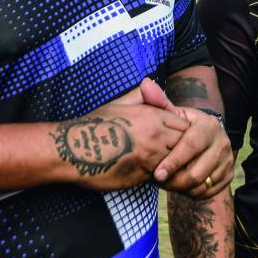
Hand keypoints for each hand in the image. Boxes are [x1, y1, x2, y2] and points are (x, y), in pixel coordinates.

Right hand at [49, 78, 189, 191]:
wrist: (73, 149)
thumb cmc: (94, 124)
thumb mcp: (119, 103)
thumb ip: (141, 96)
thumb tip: (150, 83)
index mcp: (151, 115)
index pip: (183, 123)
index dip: (181, 130)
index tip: (177, 137)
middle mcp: (154, 134)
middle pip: (184, 142)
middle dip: (182, 148)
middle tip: (178, 153)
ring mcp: (150, 156)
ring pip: (176, 160)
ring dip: (174, 163)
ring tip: (170, 165)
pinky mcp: (142, 175)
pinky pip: (161, 175)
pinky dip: (162, 175)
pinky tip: (156, 174)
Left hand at [153, 107, 233, 198]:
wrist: (206, 136)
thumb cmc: (183, 126)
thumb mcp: (174, 114)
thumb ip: (159, 102)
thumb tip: (145, 84)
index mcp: (208, 125)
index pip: (191, 146)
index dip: (173, 161)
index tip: (156, 174)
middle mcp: (222, 142)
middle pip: (197, 171)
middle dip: (174, 181)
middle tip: (158, 182)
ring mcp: (227, 159)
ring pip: (202, 184)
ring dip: (181, 188)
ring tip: (166, 183)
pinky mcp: (228, 174)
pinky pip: (208, 192)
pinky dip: (192, 193)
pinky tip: (180, 186)